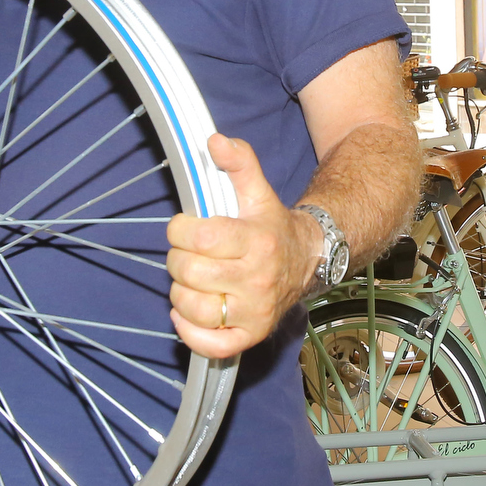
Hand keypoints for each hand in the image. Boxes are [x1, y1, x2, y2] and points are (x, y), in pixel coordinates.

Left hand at [166, 134, 320, 358]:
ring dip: (180, 292)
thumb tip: (213, 141)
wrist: (308, 262)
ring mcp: (254, 311)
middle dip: (178, 259)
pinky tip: (189, 311)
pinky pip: (209, 345)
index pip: (199, 237)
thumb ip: (238, 162)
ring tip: (193, 280)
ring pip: (191, 307)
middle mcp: (257, 280)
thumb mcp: (257, 192)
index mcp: (256, 241)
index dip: (179, 229)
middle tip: (189, 254)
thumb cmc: (272, 227)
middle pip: (188, 272)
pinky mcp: (251, 335)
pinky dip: (189, 330)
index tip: (184, 227)